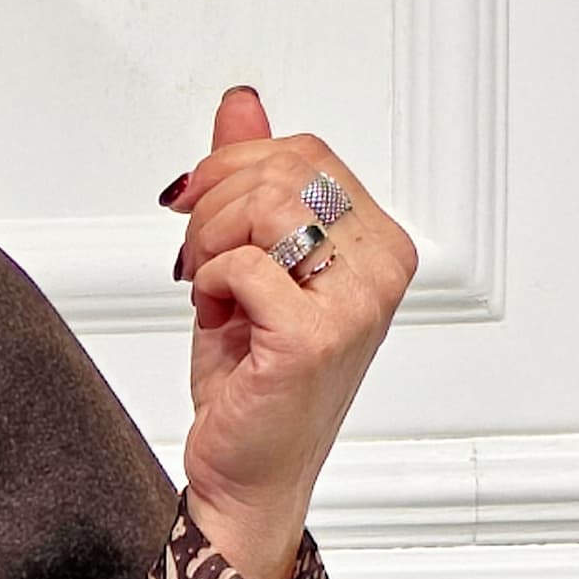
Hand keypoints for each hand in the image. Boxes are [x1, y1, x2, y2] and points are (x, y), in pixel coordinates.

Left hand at [162, 87, 417, 578]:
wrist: (247, 474)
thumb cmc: (254, 383)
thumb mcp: (245, 261)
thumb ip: (248, 179)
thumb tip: (242, 104)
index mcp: (378, 243)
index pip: (306, 150)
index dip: (234, 166)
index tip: (197, 207)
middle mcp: (381, 267)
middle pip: (285, 167)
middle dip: (215, 204)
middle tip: (198, 259)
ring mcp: (356, 301)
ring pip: (267, 204)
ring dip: (212, 243)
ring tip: (211, 289)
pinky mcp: (315, 335)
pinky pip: (245, 264)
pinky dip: (210, 285)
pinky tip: (218, 318)